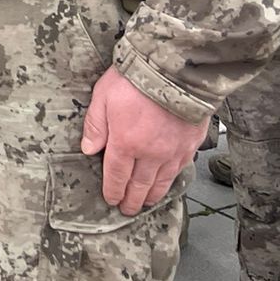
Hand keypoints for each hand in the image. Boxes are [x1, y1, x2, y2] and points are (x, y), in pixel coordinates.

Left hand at [81, 66, 208, 215]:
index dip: (113, 191)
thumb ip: (96, 126)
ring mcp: (173, 151)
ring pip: (161, 182)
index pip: (117, 175)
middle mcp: (150, 153)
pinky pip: (180, 169)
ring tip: (146, 203)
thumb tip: (89, 150)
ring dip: (152, 195)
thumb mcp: (103, 97)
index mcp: (125, 143)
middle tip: (128, 210)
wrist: (174, 70)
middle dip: (132, 200)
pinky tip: (168, 182)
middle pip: (140, 185)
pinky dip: (172, 180)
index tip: (111, 200)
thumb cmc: (134, 80)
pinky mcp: (190, 145)